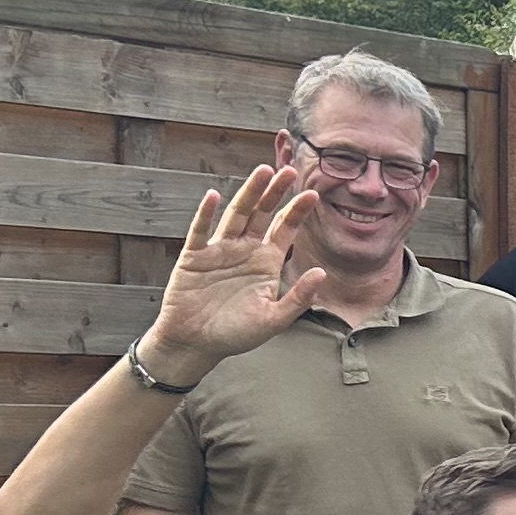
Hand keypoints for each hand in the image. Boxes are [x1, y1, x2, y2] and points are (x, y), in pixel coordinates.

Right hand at [143, 164, 327, 372]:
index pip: (285, 229)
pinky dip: (206, 214)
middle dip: (275, 192)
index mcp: (266, 262)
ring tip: (262, 172)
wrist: (196, 344)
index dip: (297, 211)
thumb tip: (322, 273)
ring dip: (249, 194)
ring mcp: (219, 250)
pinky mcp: (194, 256)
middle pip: (262, 214)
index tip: (313, 194)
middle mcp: (245, 250)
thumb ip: (298, 298)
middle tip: (288, 170)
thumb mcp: (273, 319)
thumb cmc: (236, 333)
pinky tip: (214, 196)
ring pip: (236, 215)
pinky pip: (201, 231)